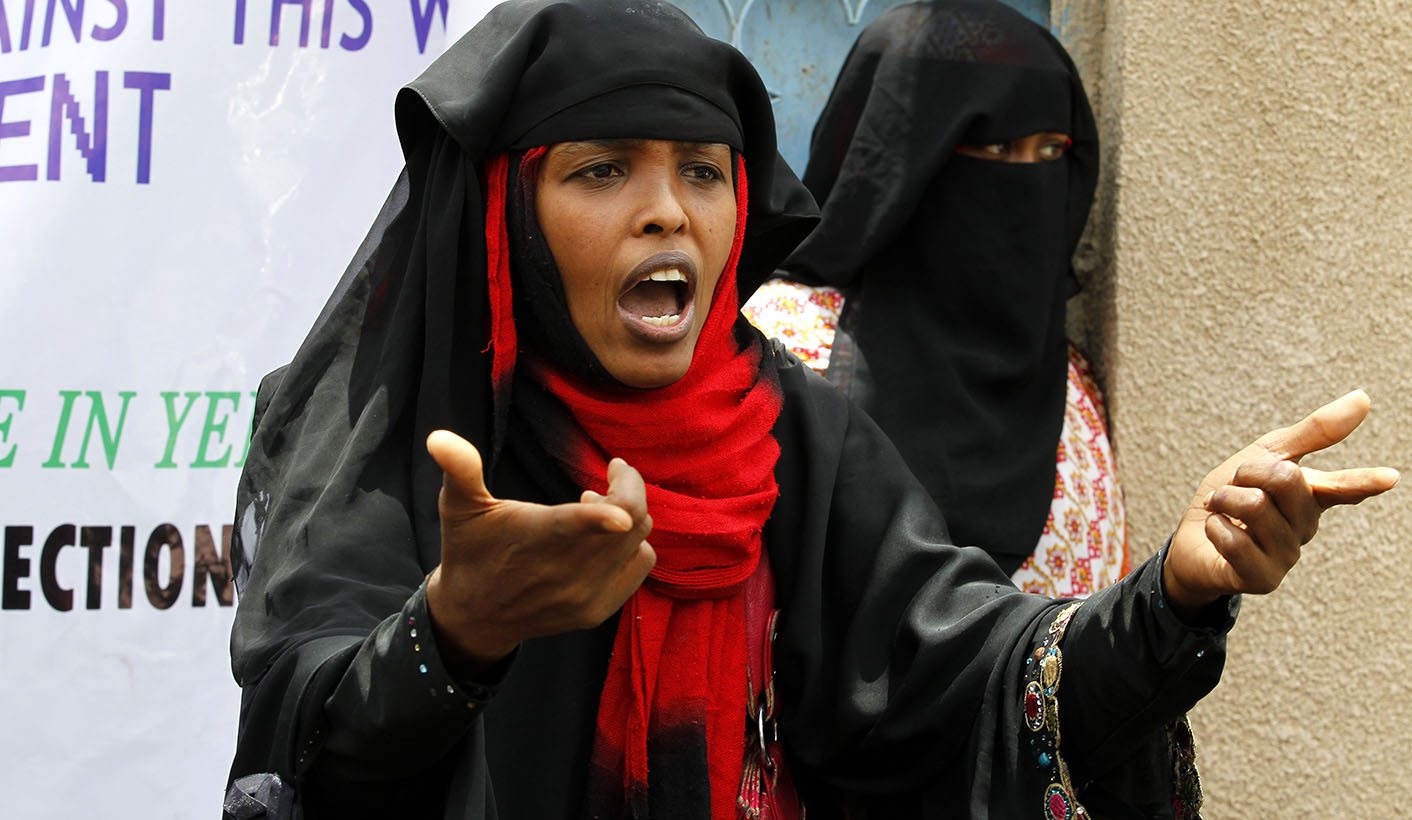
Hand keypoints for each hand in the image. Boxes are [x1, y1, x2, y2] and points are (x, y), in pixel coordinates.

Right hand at [423, 430, 655, 674]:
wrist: (474, 618)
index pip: (579, 523)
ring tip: (598, 505)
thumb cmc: (469, 550)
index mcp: (537, 538)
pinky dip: (632, 544)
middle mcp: (566, 572)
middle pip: (631, 518)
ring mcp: (585, 595)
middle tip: (607, 477)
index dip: (609, 505)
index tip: (620, 468)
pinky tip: (605, 537)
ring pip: (640, 540)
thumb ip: (459, 469)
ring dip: (630, 515)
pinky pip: (640, 564)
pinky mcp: (597, 611)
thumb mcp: (458, 507)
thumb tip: (437, 438)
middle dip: (626, 487)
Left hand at [1164, 389, 1399, 617]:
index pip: (1341, 486)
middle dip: (1247, 473)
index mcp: (1311, 496)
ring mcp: (1286, 556)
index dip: (1362, 481)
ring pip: (1256, 507)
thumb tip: (1362, 399)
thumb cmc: (1229, 496)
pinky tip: (1217, 532)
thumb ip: (1312, 433)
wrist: (1187, 539)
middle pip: (1286, 480)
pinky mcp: (1262, 579)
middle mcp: (1305, 527)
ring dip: (1225, 499)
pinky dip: (1215, 527)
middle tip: (1234, 485)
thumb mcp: (1263, 455)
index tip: (1389, 477)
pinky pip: (1235, 541)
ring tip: (1221, 508)